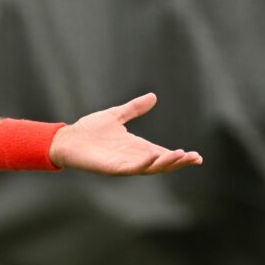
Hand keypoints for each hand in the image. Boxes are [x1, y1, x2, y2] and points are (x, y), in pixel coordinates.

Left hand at [49, 93, 202, 174]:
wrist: (67, 138)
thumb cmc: (90, 129)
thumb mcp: (116, 115)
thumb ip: (134, 108)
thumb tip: (153, 96)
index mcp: (137, 146)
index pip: (163, 153)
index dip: (179, 156)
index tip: (197, 156)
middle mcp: (134, 157)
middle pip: (162, 163)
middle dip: (179, 162)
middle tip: (195, 158)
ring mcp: (124, 163)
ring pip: (151, 167)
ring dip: (166, 163)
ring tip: (181, 156)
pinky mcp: (113, 167)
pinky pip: (132, 168)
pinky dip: (144, 164)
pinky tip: (153, 156)